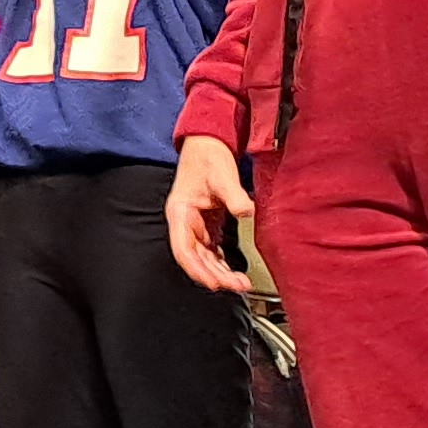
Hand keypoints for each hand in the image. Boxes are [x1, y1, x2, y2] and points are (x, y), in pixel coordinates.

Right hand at [165, 135, 256, 294]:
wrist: (209, 142)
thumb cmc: (208, 156)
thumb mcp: (222, 175)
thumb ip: (234, 196)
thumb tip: (247, 211)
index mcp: (180, 213)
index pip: (184, 250)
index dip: (198, 270)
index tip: (216, 282)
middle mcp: (185, 222)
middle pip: (195, 259)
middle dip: (215, 275)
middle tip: (237, 285)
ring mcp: (195, 224)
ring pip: (203, 257)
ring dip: (219, 272)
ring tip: (240, 283)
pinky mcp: (207, 223)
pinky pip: (211, 250)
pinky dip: (221, 262)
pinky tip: (233, 270)